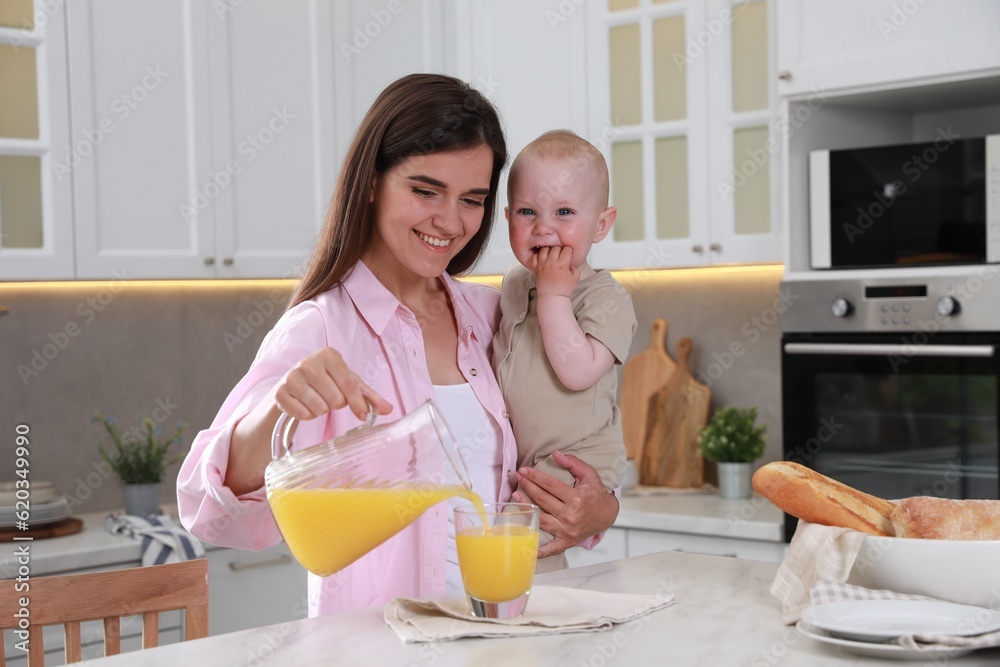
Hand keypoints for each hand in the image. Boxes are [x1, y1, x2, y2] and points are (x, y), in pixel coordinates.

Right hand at [274, 347, 392, 420]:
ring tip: (318, 400)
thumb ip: (370, 397)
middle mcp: (308, 362)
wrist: (294, 384)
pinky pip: (303, 415)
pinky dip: (308, 415)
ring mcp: (291, 377)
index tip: (363, 415)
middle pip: (335, 399)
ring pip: (319, 408)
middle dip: (336, 404)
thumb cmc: (328, 381)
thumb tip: (389, 409)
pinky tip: (305, 405)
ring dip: (322, 410)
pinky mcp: (280, 393)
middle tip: (331, 398)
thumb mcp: (349, 384)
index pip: (350, 385)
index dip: (358, 403)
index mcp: (328, 355)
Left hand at [511, 450, 619, 557]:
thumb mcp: (589, 475)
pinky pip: (550, 548)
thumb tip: (555, 453)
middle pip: (542, 499)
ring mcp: (567, 530)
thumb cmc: (596, 494)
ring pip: (541, 518)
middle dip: (527, 486)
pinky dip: (539, 549)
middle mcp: (570, 515)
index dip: (534, 476)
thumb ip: (573, 462)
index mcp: (576, 498)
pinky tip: (525, 545)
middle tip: (517, 478)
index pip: (549, 485)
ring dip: (526, 507)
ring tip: (515, 495)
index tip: (523, 470)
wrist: (608, 515)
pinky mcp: (566, 541)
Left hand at [532, 246, 578, 298]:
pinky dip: (537, 255)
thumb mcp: (575, 279)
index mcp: (562, 265)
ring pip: (544, 250)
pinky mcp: (536, 269)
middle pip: (555, 248)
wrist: (552, 297)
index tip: (568, 253)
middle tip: (560, 253)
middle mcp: (552, 263)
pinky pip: (534, 257)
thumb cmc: (563, 290)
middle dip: (559, 249)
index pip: (566, 250)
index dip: (569, 250)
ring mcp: (543, 265)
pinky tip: (542, 258)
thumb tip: (570, 264)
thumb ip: (575, 269)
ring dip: (548, 249)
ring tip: (551, 254)